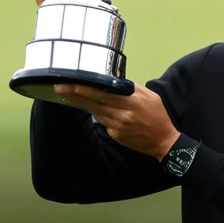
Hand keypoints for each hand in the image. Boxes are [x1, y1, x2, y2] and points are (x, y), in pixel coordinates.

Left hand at [54, 83, 180, 159]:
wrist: (163, 141)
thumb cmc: (158, 116)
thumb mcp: (149, 97)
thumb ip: (131, 89)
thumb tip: (113, 81)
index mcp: (133, 102)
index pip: (104, 93)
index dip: (87, 89)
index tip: (72, 83)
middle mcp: (123, 115)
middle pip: (95, 103)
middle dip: (75, 95)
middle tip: (59, 88)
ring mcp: (118, 127)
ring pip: (96, 112)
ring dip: (82, 103)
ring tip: (68, 94)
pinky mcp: (115, 135)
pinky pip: (103, 121)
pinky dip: (97, 113)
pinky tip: (90, 107)